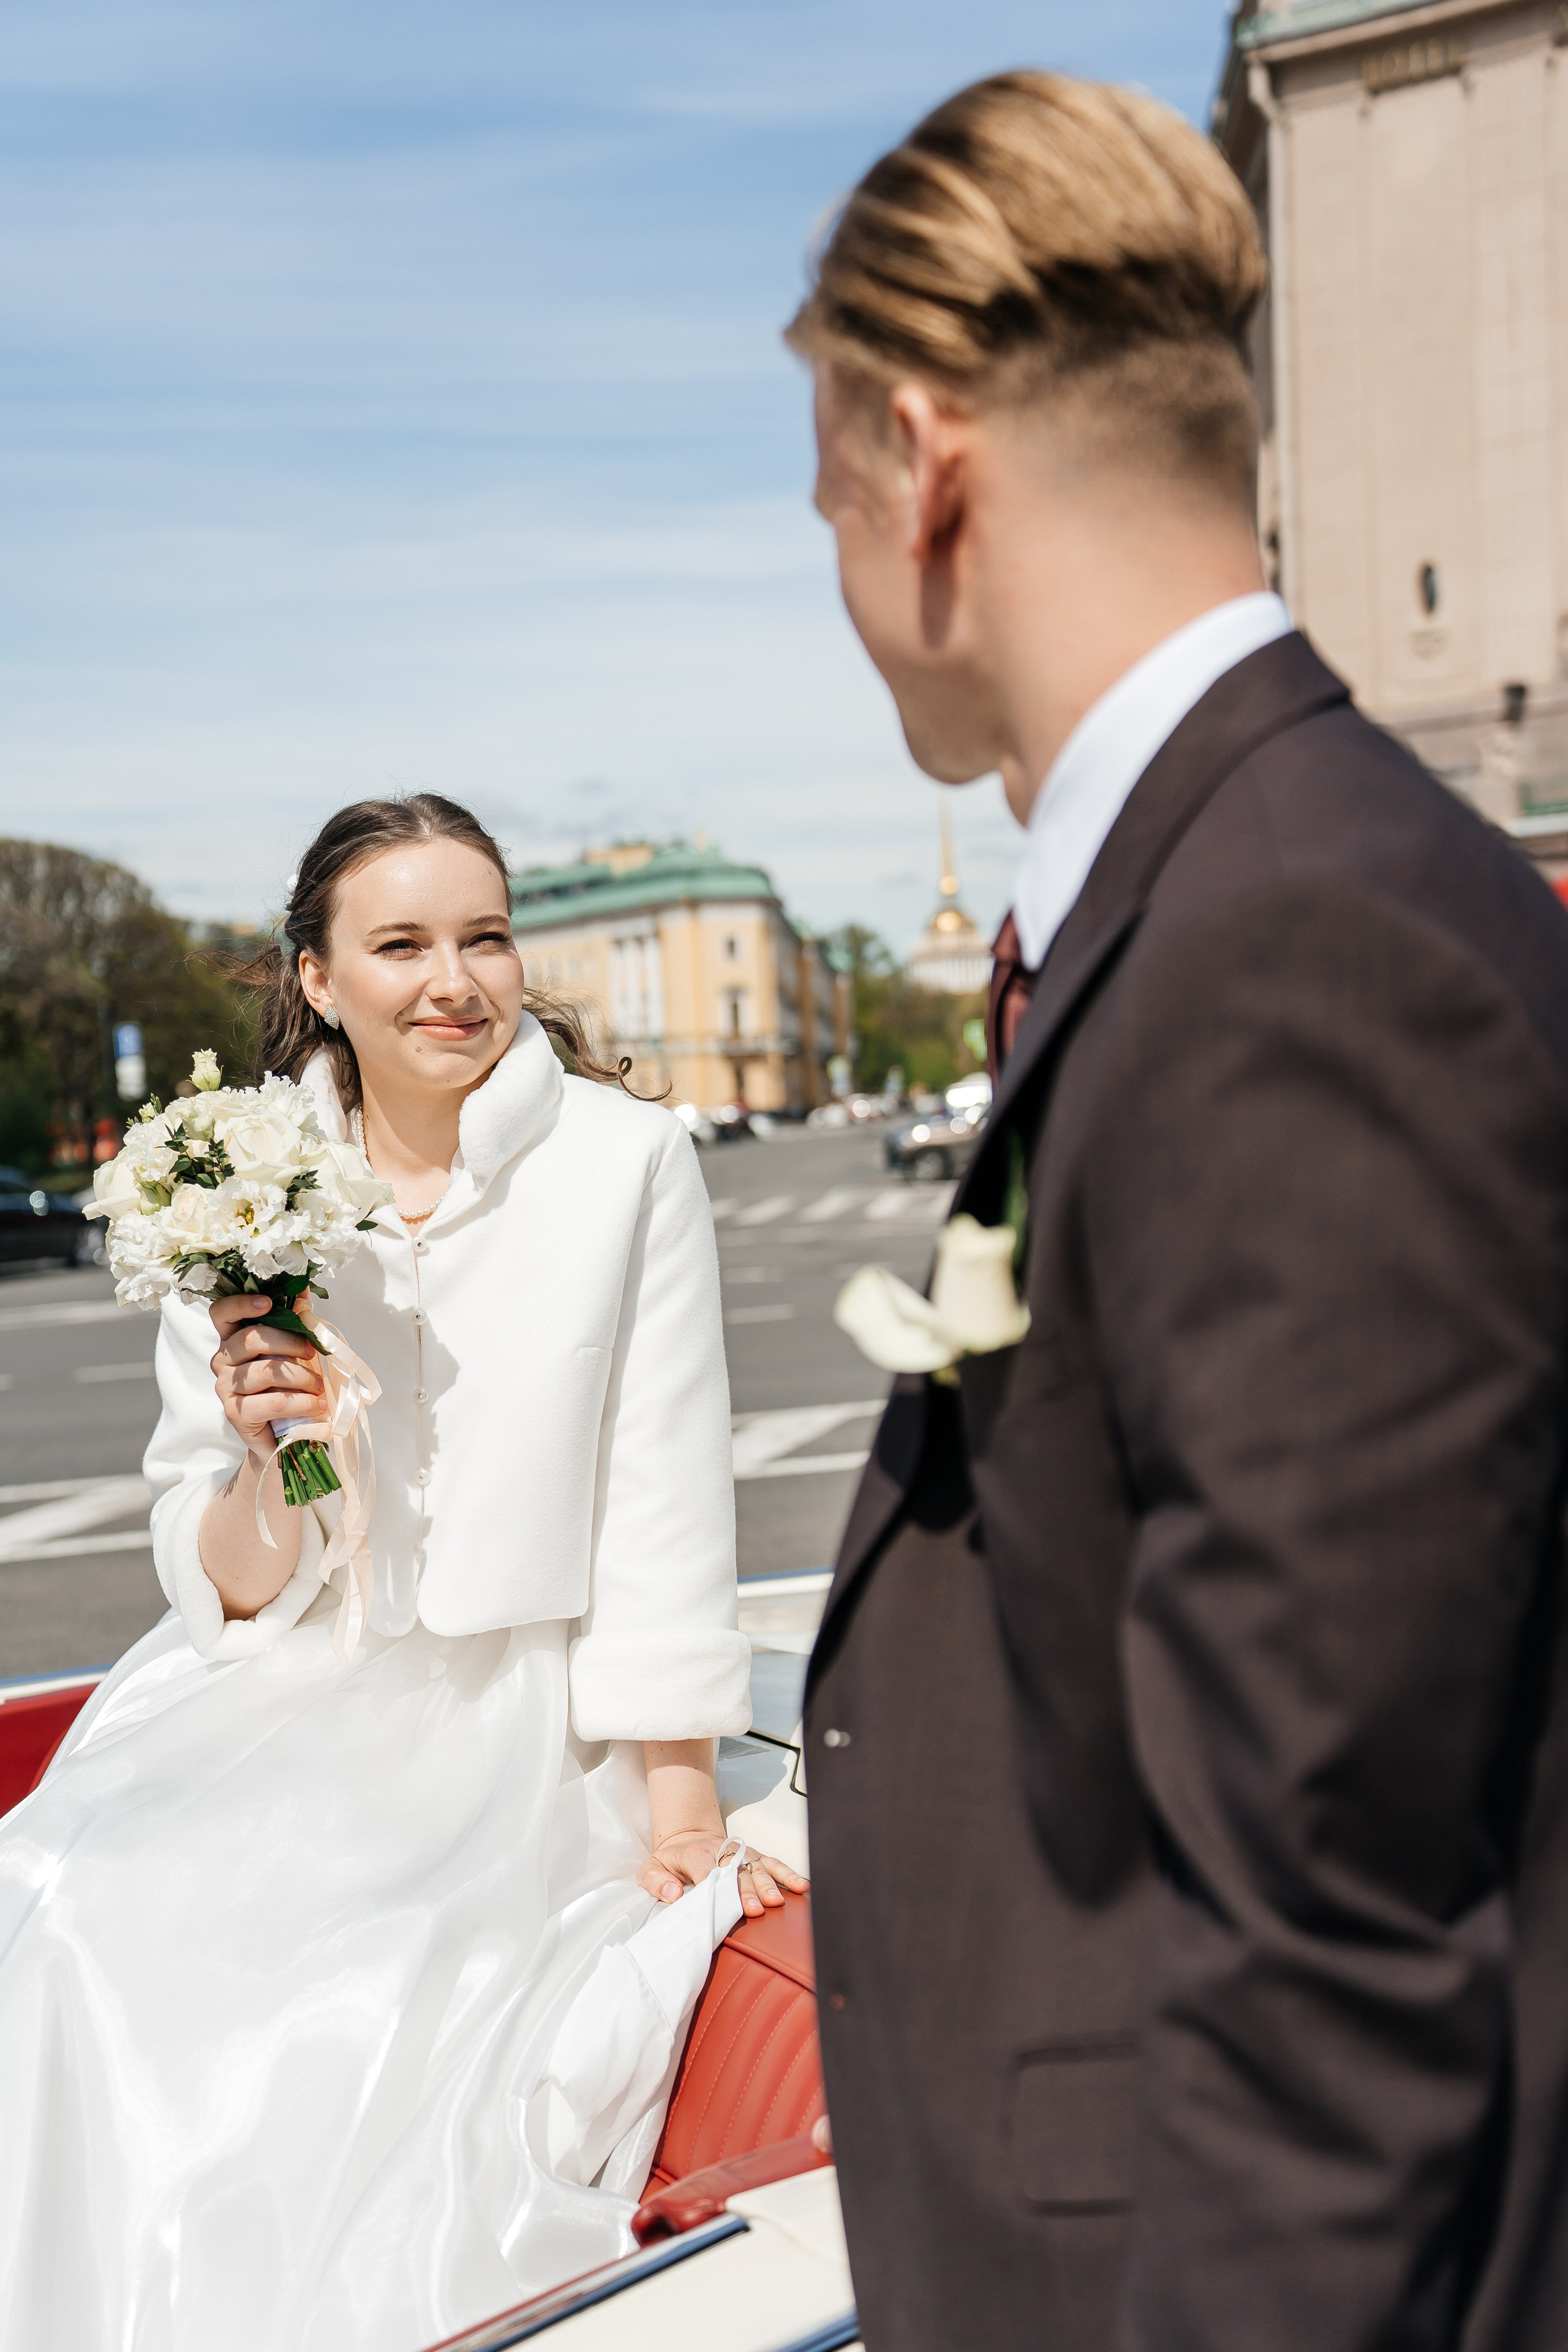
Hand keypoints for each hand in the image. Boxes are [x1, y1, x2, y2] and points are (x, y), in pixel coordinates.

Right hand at [209, 1294, 325, 1464]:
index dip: (241, 1304)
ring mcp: (226, 1388)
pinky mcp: (236, 1414)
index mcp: (232, 1338)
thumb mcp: (291, 1350)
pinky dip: (302, 1402)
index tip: (269, 1303)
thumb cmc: (286, 1386)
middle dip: (290, 1342)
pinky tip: (317, 1405)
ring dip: (302, 1377)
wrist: (280, 1434)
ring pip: (266, 1371)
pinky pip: (274, 1402)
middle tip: (313, 1353)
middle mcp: (222, 1360)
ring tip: (320, 1386)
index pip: (221, 1312)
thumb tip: (303, 1287)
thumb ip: (293, 1320)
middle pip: (251, 1339)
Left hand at [638, 1832, 808, 1919]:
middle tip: (756, 1909)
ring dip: (768, 1884)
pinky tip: (801, 1885)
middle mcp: (722, 1852)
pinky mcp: (753, 1857)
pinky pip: (772, 1863)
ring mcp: (740, 1854)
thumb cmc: (671, 1859)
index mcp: (695, 1854)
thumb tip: (673, 1892)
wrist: (688, 1836)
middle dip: (746, 1891)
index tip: (723, 1902)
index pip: (706, 1870)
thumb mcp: (650, 1867)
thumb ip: (656, 1880)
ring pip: (757, 1867)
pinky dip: (787, 1874)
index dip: (715, 1885)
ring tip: (778, 1902)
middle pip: (736, 1872)